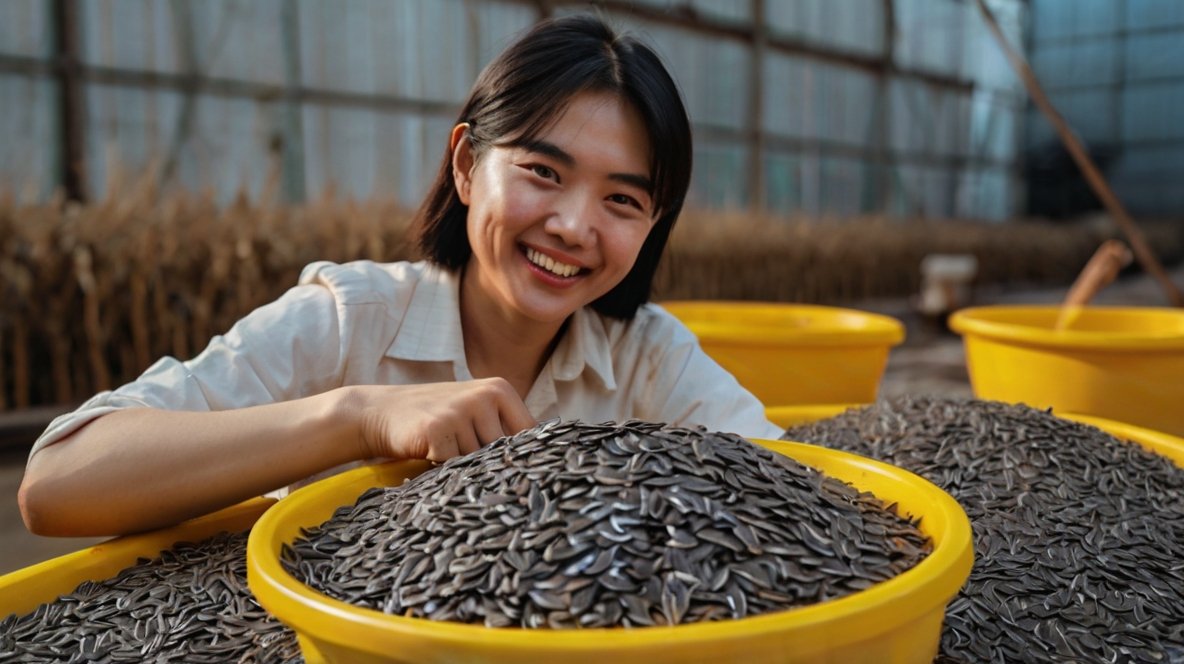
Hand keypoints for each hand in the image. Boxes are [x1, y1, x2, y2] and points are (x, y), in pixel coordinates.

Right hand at [346, 378, 536, 462]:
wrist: (382, 412)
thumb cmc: (436, 418)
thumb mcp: (475, 412)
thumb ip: (504, 429)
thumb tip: (540, 463)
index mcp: (500, 389)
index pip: (529, 433)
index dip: (521, 456)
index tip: (513, 469)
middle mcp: (485, 395)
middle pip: (504, 452)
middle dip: (486, 462)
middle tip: (459, 451)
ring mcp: (462, 410)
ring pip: (479, 461)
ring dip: (461, 464)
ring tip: (441, 445)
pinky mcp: (439, 428)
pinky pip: (453, 465)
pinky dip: (440, 466)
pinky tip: (427, 449)